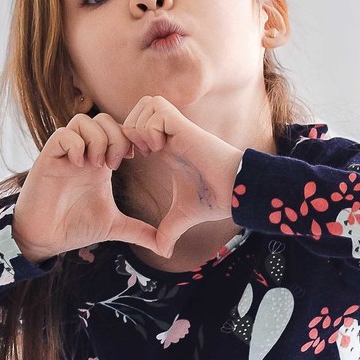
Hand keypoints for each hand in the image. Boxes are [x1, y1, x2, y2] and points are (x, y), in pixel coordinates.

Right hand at [11, 111, 167, 262]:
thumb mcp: (114, 227)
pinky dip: (75, 145)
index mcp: (100, 161)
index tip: (137, 159)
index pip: (118, 130)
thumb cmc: (76, 228)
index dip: (131, 138)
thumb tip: (165, 249)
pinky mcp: (48, 158)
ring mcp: (65, 153)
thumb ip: (139, 231)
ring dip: (96, 140)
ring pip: (83, 121)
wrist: (45, 238)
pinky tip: (80, 166)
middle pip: (103, 119)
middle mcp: (83, 152)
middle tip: (117, 163)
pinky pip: (62, 135)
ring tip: (98, 165)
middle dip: (116, 136)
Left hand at [119, 96, 243, 257]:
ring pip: (144, 105)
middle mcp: (170, 133)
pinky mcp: (185, 126)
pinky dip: (150, 129)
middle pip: (137, 109)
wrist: (234, 192)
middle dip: (127, 129)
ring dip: (139, 128)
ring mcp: (177, 127)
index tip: (127, 163)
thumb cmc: (214, 199)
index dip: (125, 141)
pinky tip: (159, 149)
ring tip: (149, 152)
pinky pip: (156, 111)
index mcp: (166, 148)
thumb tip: (162, 254)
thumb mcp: (182, 217)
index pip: (137, 127)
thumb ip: (168, 231)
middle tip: (132, 155)